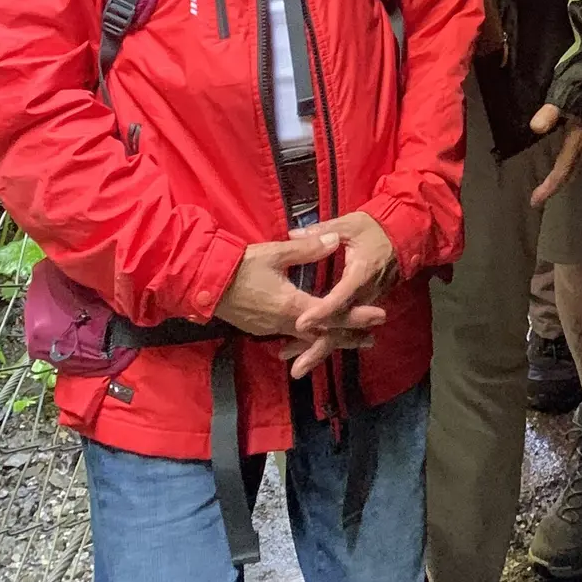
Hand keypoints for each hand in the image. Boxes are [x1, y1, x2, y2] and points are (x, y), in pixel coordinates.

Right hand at [214, 229, 385, 373]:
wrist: (204, 285)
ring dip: (329, 339)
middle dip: (348, 336)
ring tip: (348, 341)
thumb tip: (333, 240)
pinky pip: (291, 337)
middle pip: (322, 335)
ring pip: (307, 338)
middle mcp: (284, 322)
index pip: (331, 314)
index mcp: (292, 305)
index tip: (378, 317)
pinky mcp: (261, 328)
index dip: (355, 316)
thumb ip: (306, 249)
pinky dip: (308, 338)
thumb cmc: (240, 266)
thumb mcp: (274, 252)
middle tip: (371, 340)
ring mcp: (271, 328)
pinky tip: (312, 337)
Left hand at [287, 210, 397, 377]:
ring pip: (343, 332)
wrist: (406, 235)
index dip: (322, 312)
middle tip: (297, 369)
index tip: (300, 324)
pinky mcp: (365, 305)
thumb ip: (322, 231)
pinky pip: (347, 328)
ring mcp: (366, 303)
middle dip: (319, 348)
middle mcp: (365, 294)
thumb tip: (293, 233)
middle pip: (341, 327)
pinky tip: (310, 351)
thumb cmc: (376, 228)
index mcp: (361, 273)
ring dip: (320, 349)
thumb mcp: (350, 224)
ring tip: (298, 368)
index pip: (340, 297)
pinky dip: (329, 340)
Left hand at [527, 105, 581, 205]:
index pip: (562, 171)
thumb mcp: (564, 98)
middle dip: (556, 185)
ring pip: (580, 166)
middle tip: (541, 195)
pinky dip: (574, 164)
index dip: (549, 188)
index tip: (535, 201)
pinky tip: (569, 158)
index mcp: (578, 141)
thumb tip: (535, 127)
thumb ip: (549, 113)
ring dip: (566, 175)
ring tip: (553, 181)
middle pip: (572, 173)